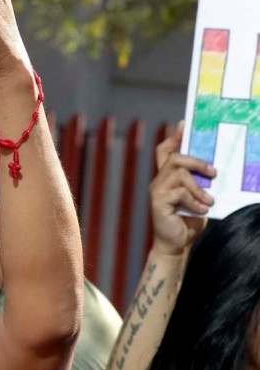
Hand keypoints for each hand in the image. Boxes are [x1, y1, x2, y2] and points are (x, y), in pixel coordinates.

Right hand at [148, 127, 213, 256]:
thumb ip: (198, 182)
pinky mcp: (158, 203)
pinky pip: (180, 192)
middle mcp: (158, 181)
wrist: (176, 244)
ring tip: (208, 201)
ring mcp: (156, 191)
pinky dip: (194, 202)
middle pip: (175, 158)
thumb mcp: (196, 197)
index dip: (174, 137)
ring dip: (199, 187)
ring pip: (179, 174)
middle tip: (213, 172)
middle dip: (197, 162)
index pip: (165, 152)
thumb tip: (211, 169)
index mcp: (166, 178)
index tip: (184, 125)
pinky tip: (201, 211)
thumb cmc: (187, 221)